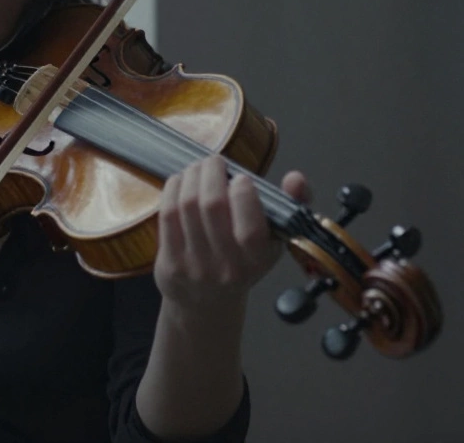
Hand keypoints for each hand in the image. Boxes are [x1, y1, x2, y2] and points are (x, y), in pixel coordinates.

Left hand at [154, 155, 308, 312]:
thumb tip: (296, 178)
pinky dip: (173, 189)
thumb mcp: (274, 240)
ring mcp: (195, 266)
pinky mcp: (170, 263)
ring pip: (187, 206)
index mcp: (257, 260)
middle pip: (212, 206)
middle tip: (214, 161)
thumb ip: (291, 205)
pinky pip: (167, 215)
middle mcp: (227, 267)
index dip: (243, 194)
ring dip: (191, 176)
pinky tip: (180, 182)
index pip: (250, 228)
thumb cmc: (243, 261)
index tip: (241, 178)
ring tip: (198, 168)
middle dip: (211, 173)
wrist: (206, 301)